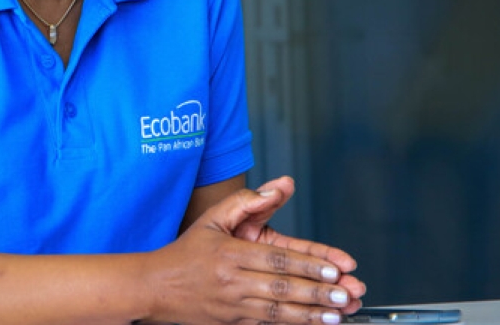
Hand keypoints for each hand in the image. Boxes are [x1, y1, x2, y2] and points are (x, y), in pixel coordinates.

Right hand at [143, 185, 356, 324]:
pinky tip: (313, 323)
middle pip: (282, 287)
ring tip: (337, 314)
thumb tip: (278, 188)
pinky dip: (293, 324)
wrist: (154, 288)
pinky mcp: (233, 322)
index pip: (276, 259)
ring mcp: (233, 306)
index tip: (333, 269)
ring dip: (311, 314)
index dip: (307, 265)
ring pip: (279, 311)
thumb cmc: (185, 252)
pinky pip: (268, 323)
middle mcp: (233, 282)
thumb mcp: (211, 218)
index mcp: (229, 254)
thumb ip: (245, 201)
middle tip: (344, 293)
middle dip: (317, 291)